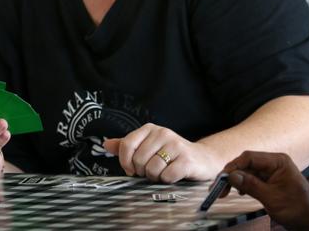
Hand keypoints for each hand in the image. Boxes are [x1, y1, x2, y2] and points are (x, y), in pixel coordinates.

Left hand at [103, 123, 221, 182]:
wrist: (202, 159)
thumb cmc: (172, 154)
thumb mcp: (149, 146)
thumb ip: (127, 146)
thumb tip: (106, 144)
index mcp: (150, 129)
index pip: (126, 144)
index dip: (125, 162)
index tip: (132, 169)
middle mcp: (162, 133)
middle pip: (138, 160)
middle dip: (144, 172)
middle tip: (154, 170)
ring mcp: (175, 145)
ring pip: (152, 169)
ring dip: (156, 177)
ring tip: (164, 172)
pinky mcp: (186, 159)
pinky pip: (166, 175)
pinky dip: (168, 180)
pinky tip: (174, 175)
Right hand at [220, 151, 308, 230]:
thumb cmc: (298, 209)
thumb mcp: (271, 198)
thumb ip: (251, 185)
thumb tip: (232, 176)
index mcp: (278, 161)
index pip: (249, 157)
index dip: (233, 166)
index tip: (222, 178)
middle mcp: (275, 163)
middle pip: (247, 163)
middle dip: (233, 174)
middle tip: (220, 188)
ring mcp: (273, 171)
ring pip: (249, 171)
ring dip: (238, 180)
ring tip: (227, 192)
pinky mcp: (271, 180)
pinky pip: (254, 178)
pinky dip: (245, 184)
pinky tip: (241, 192)